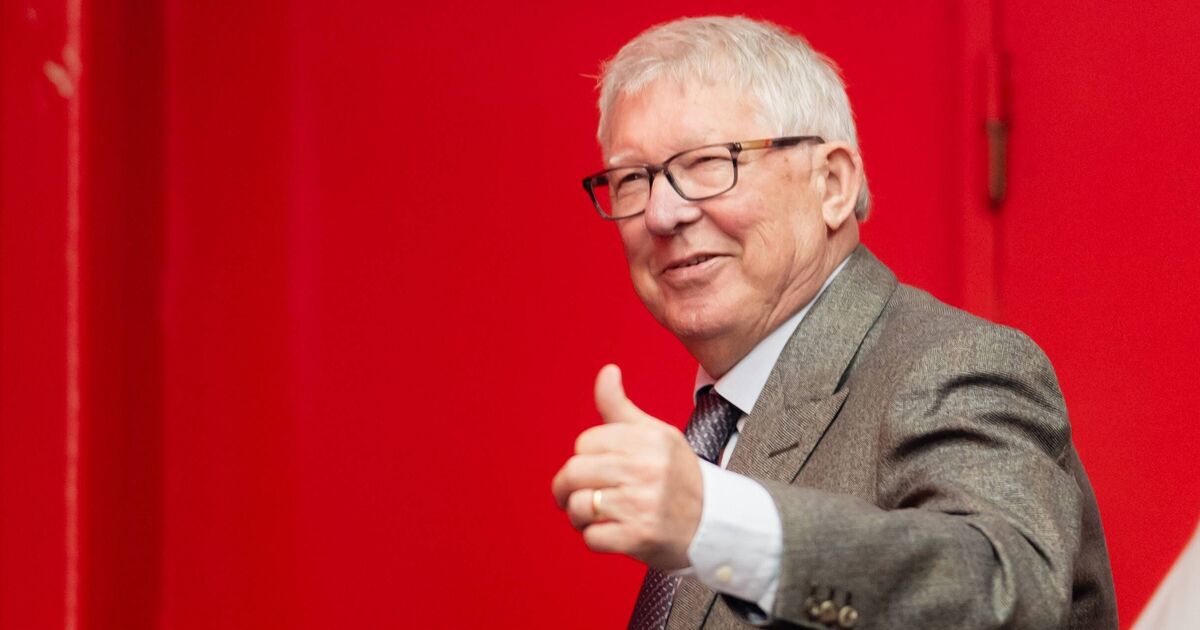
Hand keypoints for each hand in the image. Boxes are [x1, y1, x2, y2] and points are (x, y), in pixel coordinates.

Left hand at [551, 364, 702, 569]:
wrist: (714, 524)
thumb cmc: (677, 476)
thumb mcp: (657, 434)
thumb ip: (621, 407)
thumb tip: (607, 371)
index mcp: (648, 439)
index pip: (585, 443)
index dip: (585, 457)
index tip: (596, 467)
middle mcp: (646, 469)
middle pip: (574, 472)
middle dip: (566, 487)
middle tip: (574, 495)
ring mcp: (643, 505)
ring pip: (578, 506)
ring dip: (577, 515)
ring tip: (593, 515)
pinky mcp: (639, 537)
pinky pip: (591, 537)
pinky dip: (593, 537)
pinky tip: (608, 532)